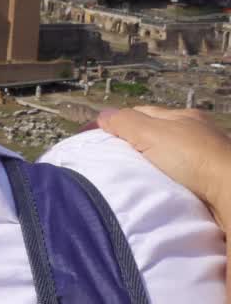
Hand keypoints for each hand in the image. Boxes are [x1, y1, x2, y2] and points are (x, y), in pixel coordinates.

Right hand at [98, 106, 230, 225]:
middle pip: (155, 134)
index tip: (92, 137)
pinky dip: (165, 181)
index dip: (115, 122)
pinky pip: (180, 177)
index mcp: (183, 117)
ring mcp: (205, 158)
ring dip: (150, 165)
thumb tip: (102, 115)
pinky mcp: (210, 182)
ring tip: (132, 177)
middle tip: (110, 159)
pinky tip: (158, 190)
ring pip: (167, 156)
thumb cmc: (194, 158)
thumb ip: (125, 122)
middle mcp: (197, 134)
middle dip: (133, 143)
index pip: (141, 113)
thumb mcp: (152, 133)